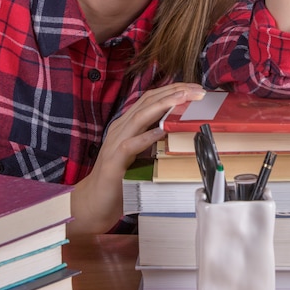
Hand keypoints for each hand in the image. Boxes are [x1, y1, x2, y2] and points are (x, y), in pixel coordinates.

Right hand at [68, 82, 205, 234]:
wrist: (94, 202)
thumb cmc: (120, 178)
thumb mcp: (140, 152)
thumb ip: (153, 138)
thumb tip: (177, 128)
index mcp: (127, 124)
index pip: (151, 98)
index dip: (172, 90)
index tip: (194, 88)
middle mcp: (121, 128)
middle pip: (148, 102)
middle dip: (173, 93)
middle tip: (196, 90)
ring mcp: (116, 143)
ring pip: (140, 117)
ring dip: (163, 106)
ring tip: (181, 99)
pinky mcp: (114, 161)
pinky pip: (131, 145)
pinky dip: (146, 136)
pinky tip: (160, 131)